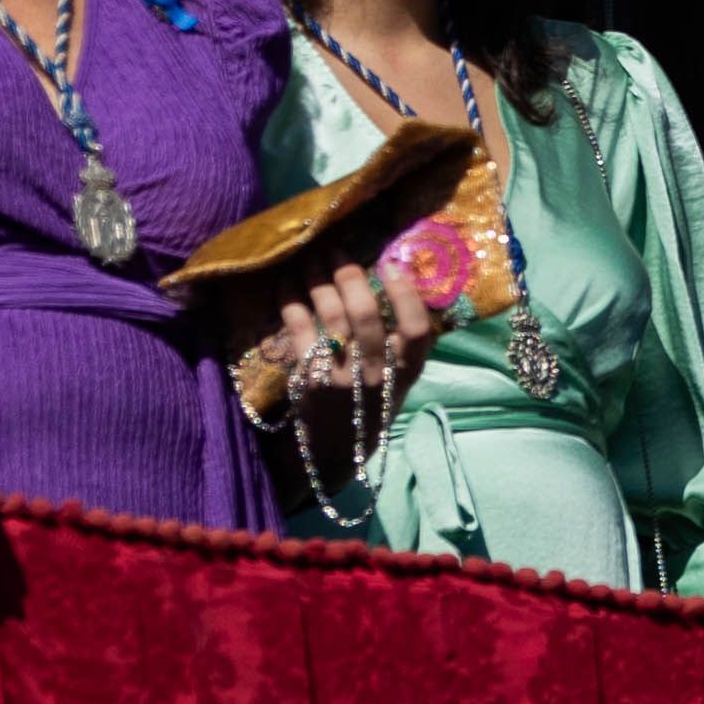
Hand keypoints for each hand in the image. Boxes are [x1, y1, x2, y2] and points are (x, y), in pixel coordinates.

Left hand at [271, 258, 439, 410]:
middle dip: (348, 275)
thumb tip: (394, 277)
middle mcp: (377, 375)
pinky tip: (287, 283)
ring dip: (317, 280)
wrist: (338, 451)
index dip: (405, 294)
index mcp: (406, 372)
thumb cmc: (372, 404)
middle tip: (336, 252)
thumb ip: (401, 342)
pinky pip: (300, 330)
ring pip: (330, 317)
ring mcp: (342, 378)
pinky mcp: (310, 381)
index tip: (390, 264)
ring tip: (310, 259)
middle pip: (365, 315)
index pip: (416, 329)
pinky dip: (292, 301)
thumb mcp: (399, 380)